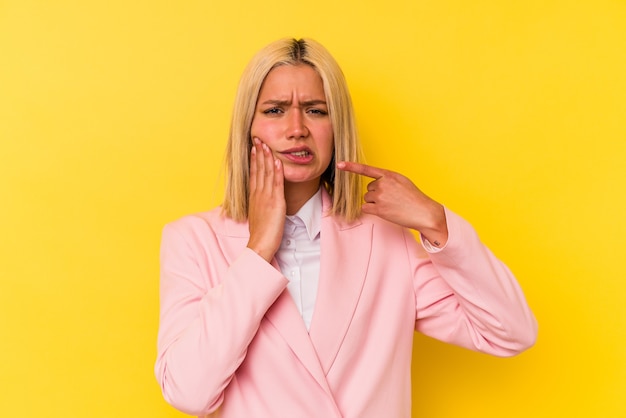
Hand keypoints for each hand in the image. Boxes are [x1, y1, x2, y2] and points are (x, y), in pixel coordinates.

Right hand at [247, 138, 285, 261]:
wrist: (260, 244)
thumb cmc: (260, 234)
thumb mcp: (258, 215)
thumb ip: (260, 205)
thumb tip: (262, 200)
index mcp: (254, 197)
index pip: (254, 174)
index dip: (254, 160)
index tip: (254, 148)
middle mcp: (258, 194)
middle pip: (258, 170)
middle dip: (258, 153)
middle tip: (258, 139)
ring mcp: (266, 198)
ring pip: (266, 173)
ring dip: (266, 158)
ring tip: (266, 144)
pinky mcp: (275, 202)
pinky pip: (276, 184)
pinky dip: (276, 171)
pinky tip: (276, 161)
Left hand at [337, 161, 447, 246]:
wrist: (423, 212)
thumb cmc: (414, 198)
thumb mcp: (402, 181)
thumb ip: (388, 179)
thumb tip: (376, 184)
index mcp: (389, 175)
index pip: (366, 169)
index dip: (351, 167)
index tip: (339, 164)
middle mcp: (383, 184)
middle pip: (369, 188)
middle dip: (377, 194)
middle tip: (392, 199)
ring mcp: (380, 196)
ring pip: (367, 198)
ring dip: (376, 203)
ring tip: (391, 205)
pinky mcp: (378, 209)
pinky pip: (366, 208)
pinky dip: (372, 211)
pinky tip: (385, 211)